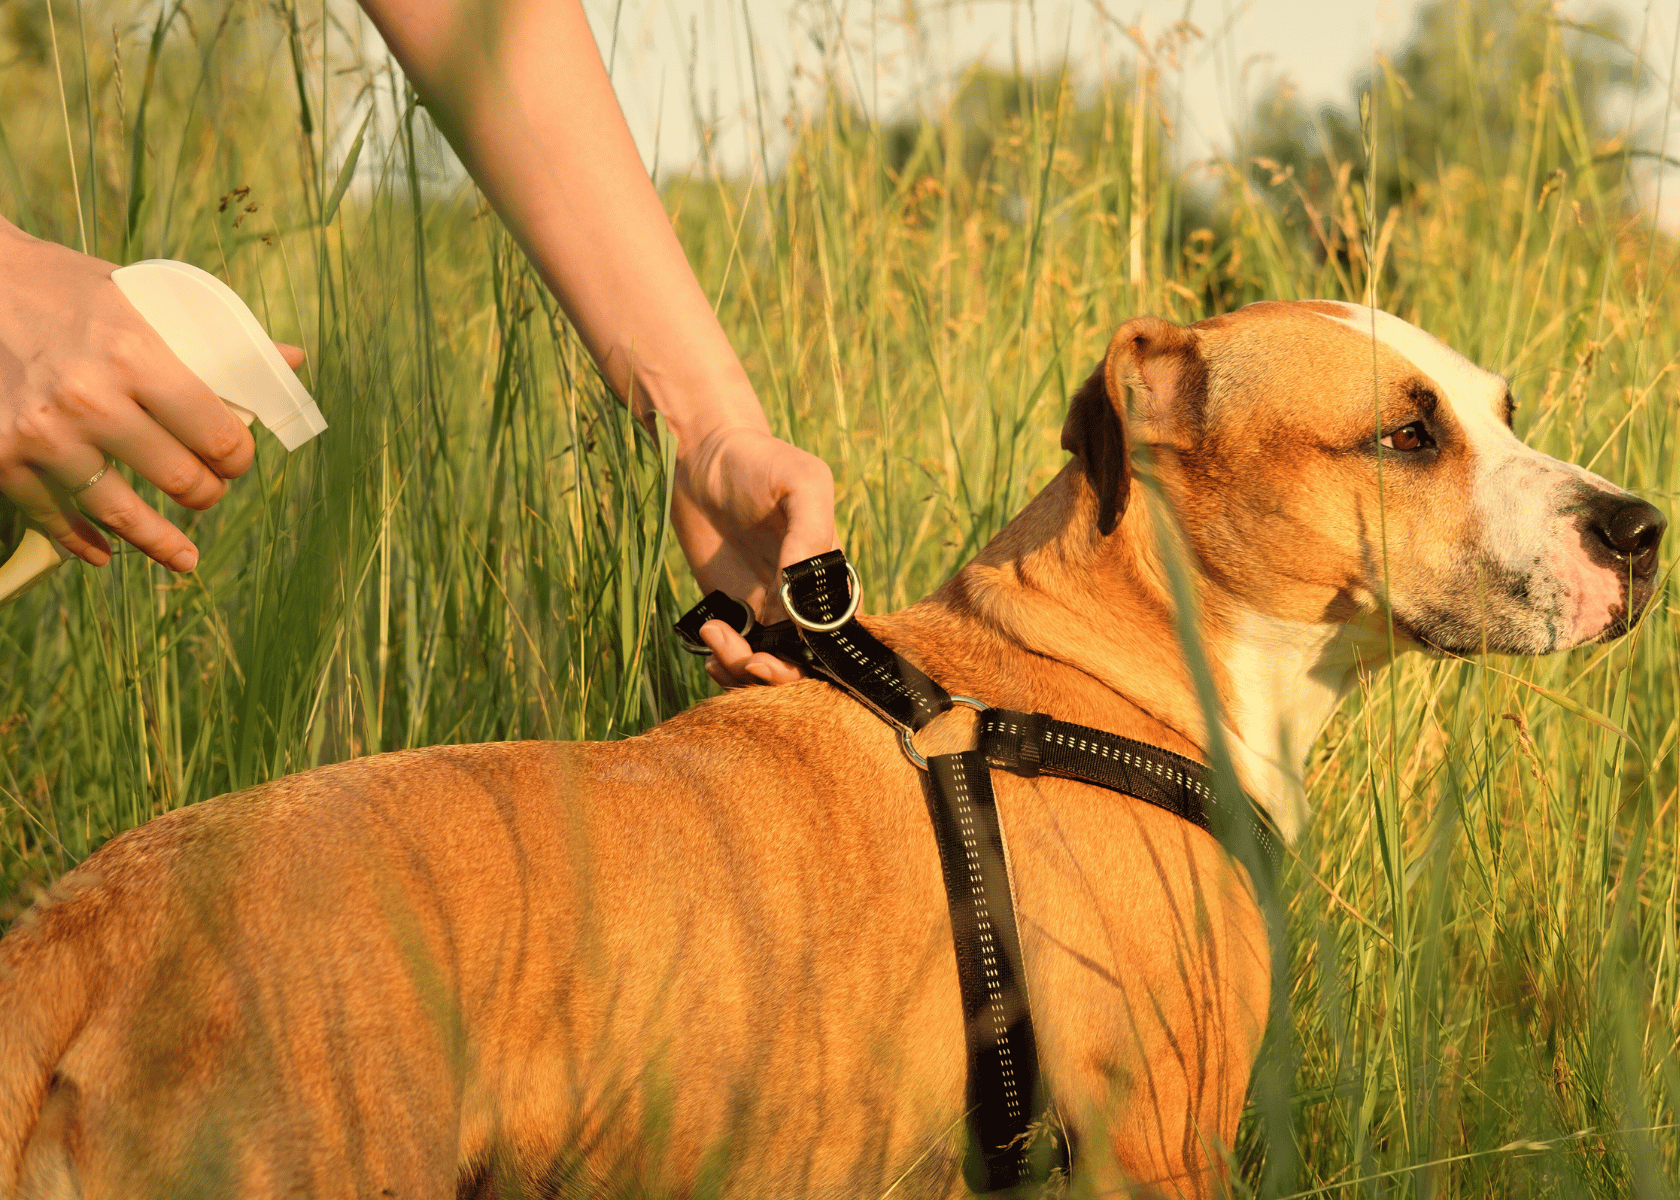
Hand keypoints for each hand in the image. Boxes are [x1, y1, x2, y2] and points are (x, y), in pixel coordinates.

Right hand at [0, 220, 301, 570]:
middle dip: (205, 493)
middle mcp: (91, 398)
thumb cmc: (70, 291)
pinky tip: (103, 555)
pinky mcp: (2, 456)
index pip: (218, 435)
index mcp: (138, 353)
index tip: (235, 461)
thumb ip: (217, 338)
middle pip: (179, 478)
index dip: (237, 457)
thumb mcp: (146, 299)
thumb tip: (292, 360)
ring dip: (159, 541)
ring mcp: (44, 433)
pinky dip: (83, 542)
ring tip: (183, 557)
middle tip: (207, 494)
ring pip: (122, 513)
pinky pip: (54, 517)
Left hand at [672, 423, 837, 687]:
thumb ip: (811, 531)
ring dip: (742, 669)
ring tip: (716, 635)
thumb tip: (799, 592)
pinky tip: (710, 639)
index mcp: (833, 577)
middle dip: (778, 676)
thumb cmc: (760, 461)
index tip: (782, 654)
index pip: (839, 637)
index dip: (817, 659)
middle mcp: (804, 601)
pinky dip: (722, 662)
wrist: (702, 455)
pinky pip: (734, 654)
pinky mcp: (732, 609)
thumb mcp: (801, 481)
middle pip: (804, 664)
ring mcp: (768, 609)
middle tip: (748, 660)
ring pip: (767, 667)